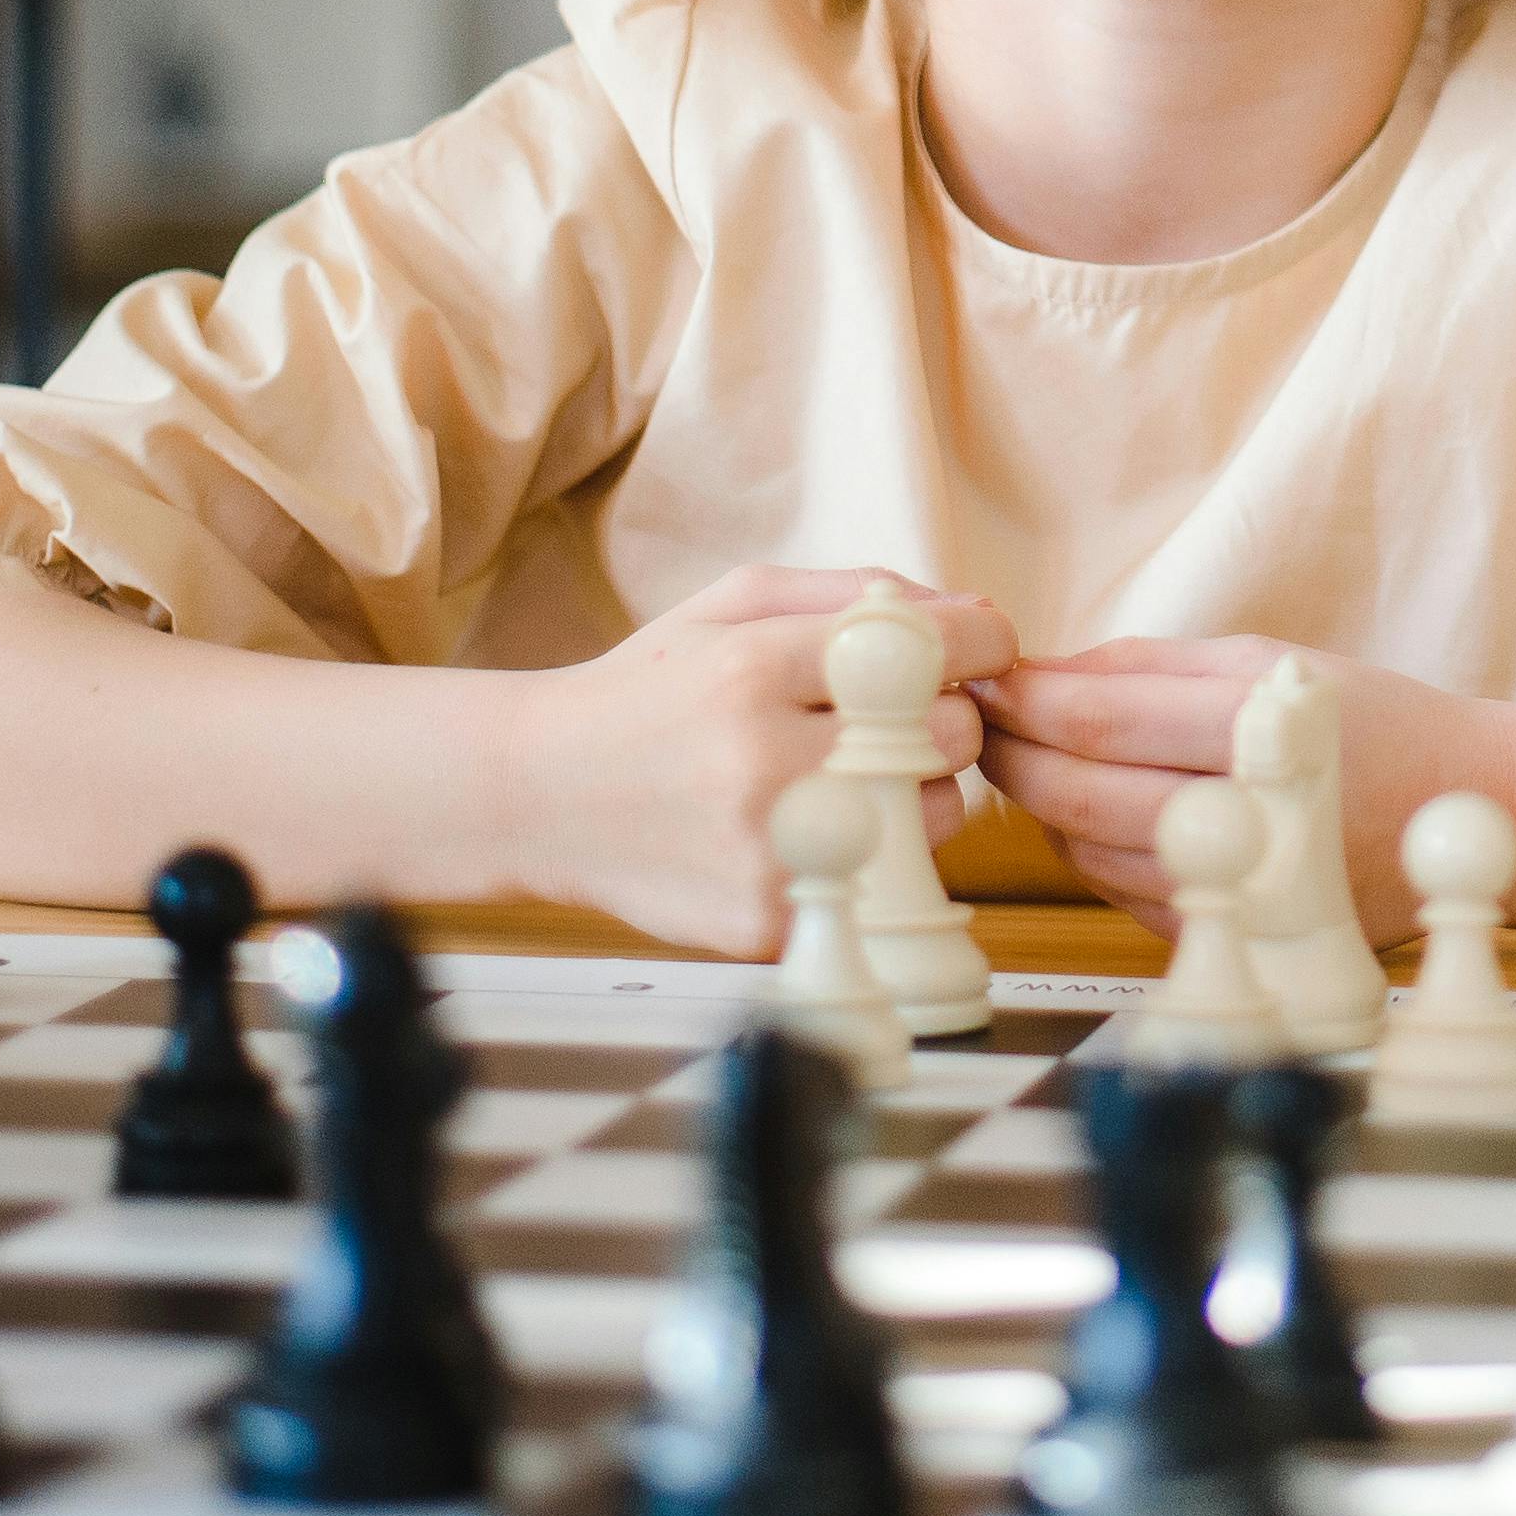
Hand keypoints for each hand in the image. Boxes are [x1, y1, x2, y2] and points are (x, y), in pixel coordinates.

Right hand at [483, 566, 1013, 955]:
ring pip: (931, 821)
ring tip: (842, 780)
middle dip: (941, 722)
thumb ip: (853, 593)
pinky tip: (810, 833)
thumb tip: (977, 616)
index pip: (930, 649)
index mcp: (754, 669)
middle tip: (894, 721)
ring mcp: (765, 851)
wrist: (537, 795)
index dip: (978, 647)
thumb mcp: (731, 606)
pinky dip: (867, 857)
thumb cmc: (647, 691)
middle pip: (947, 739)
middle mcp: (761, 761)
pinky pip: (880, 884)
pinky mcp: (765, 922)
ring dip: (915, 797)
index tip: (977, 652)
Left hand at [977, 636, 1515, 938]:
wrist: (1467, 807)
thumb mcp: (1269, 659)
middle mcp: (1249, 815)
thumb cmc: (1369, 722)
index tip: (987, 676)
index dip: (1023, 700)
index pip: (1098, 721)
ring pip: (1087, 853)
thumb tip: (1038, 675)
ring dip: (1043, 806)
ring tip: (1038, 759)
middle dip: (1011, 754)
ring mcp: (1241, 887)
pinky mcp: (1236, 933)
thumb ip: (1150, 667)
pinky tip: (1097, 813)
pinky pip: (1125, 895)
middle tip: (984, 722)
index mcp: (1257, 728)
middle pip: (1077, 794)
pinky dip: (1091, 852)